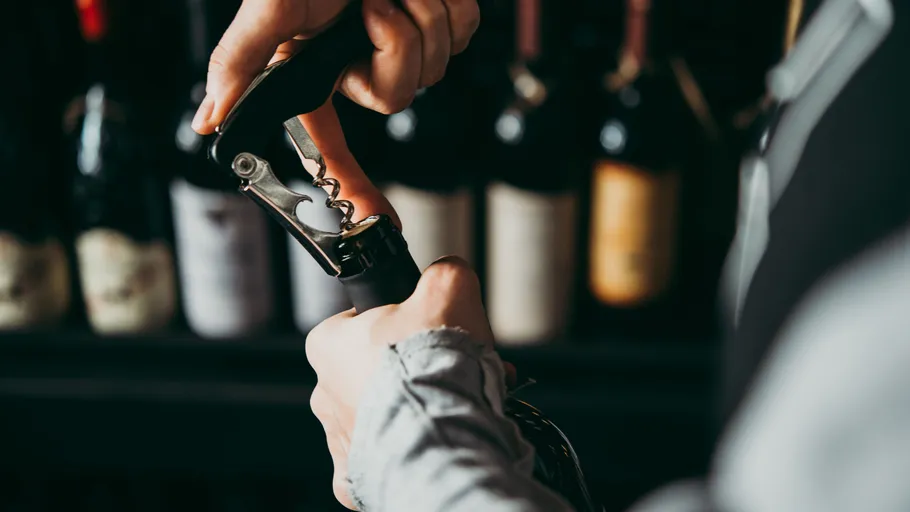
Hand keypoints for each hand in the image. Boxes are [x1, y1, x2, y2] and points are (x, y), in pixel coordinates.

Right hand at [191, 0, 479, 222]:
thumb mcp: (272, 7)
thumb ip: (239, 61)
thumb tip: (210, 120)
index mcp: (321, 69)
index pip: (331, 142)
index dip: (351, 183)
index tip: (376, 219)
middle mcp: (362, 63)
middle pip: (400, 94)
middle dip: (396, 42)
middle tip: (375, 2)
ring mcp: (407, 44)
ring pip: (437, 64)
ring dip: (422, 11)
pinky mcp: (444, 22)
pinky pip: (463, 32)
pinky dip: (450, 3)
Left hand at [306, 256, 492, 508]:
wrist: (438, 442)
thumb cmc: (432, 370)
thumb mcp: (447, 290)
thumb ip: (445, 272)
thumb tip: (449, 271)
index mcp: (329, 344)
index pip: (363, 320)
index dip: (403, 319)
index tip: (428, 328)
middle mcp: (323, 392)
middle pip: (374, 368)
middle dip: (413, 367)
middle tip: (450, 368)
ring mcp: (339, 439)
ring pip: (381, 413)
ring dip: (414, 405)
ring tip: (453, 403)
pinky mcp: (357, 477)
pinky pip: (385, 455)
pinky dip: (410, 446)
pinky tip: (437, 436)